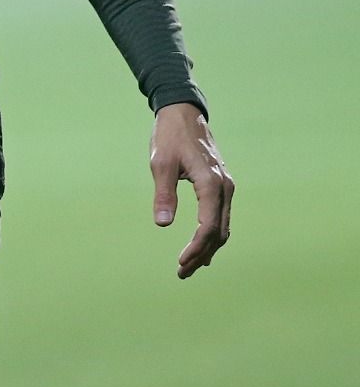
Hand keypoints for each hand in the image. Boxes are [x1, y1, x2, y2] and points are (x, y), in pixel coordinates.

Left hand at [150, 102, 233, 278]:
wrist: (184, 113)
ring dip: (208, 248)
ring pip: (222, 226)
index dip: (196, 248)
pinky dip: (213, 235)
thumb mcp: (160, 163)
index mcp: (211, 183)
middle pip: (219, 231)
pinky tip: (203, 250)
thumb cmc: (170, 136)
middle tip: (183, 273)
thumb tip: (163, 224)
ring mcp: (226, 187)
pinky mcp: (221, 185)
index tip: (181, 262)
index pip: (209, 225)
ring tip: (190, 267)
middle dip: (202, 254)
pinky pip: (221, 217)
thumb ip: (164, 194)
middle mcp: (225, 187)